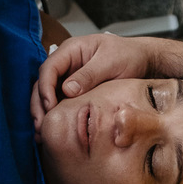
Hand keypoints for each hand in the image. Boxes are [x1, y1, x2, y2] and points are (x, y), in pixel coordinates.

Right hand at [30, 34, 156, 122]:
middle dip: (39, 105)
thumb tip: (66, 89)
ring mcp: (69, 77)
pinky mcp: (74, 90)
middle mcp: (66, 63)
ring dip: (43, 112)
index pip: (49, 68)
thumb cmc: (129, 56)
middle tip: (41, 126)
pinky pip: (59, 101)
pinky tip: (52, 129)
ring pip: (47, 94)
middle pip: (43, 83)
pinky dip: (54, 115)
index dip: (45, 88)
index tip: (49, 107)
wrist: (143, 61)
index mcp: (71, 50)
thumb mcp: (111, 63)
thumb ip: (89, 75)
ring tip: (41, 133)